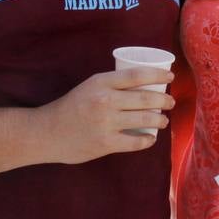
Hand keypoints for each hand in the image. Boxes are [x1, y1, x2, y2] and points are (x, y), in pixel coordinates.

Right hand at [39, 68, 174, 163]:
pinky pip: (135, 142)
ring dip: (159, 120)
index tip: (170, 78)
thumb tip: (143, 85)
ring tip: (163, 120)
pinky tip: (151, 138)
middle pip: (145, 98)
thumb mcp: (89, 87)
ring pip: (144, 120)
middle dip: (164, 101)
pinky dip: (147, 140)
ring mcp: (106, 123)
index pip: (136, 75)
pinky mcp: (106, 143)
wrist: (48, 132)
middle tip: (170, 102)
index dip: (157, 75)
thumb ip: (112, 85)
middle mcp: (105, 100)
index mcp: (101, 82)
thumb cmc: (71, 107)